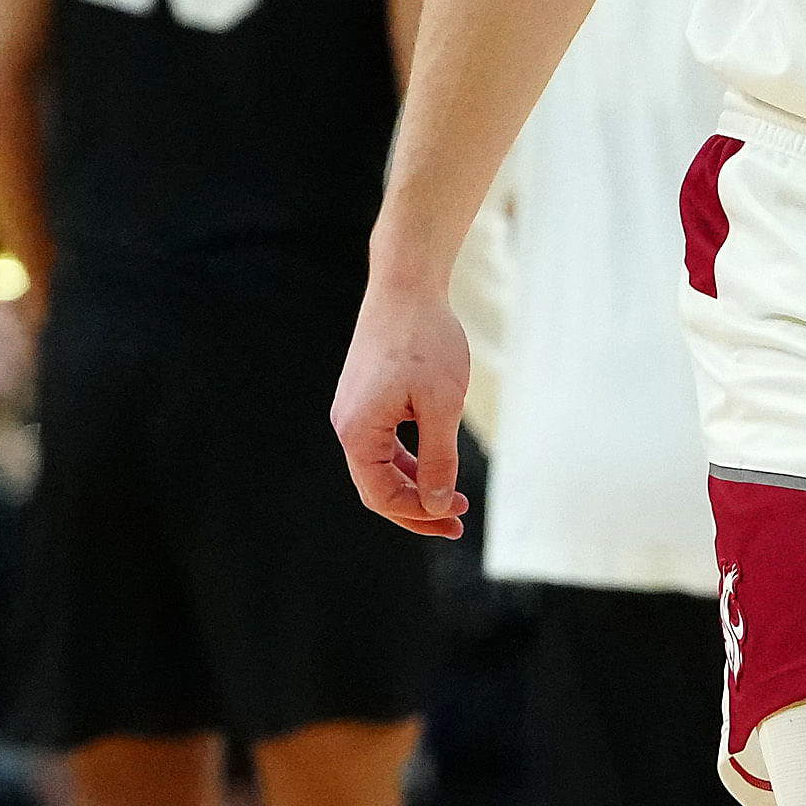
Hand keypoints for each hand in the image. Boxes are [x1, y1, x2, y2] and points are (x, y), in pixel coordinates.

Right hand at [331, 282, 473, 535]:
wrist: (407, 285)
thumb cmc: (427, 342)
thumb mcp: (443, 405)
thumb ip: (439, 458)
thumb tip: (438, 504)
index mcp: (357, 431)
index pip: (380, 495)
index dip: (417, 515)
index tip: (455, 520)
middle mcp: (347, 424)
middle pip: (378, 484)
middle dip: (418, 506)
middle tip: (458, 521)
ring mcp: (355, 409)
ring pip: (382, 463)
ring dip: (417, 482)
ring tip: (455, 498)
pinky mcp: (367, 395)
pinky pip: (385, 441)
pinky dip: (410, 457)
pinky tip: (437, 462)